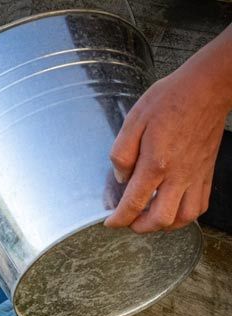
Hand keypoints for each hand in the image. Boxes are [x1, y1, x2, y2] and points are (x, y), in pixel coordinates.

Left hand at [105, 29, 231, 232]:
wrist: (208, 87)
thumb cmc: (170, 99)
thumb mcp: (133, 121)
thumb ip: (122, 153)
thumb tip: (121, 177)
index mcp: (156, 163)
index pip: (134, 203)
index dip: (119, 219)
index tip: (110, 222)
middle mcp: (178, 174)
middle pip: (161, 218)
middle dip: (141, 227)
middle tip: (129, 221)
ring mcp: (196, 174)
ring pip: (185, 217)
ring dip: (165, 225)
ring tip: (150, 218)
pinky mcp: (207, 170)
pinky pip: (201, 203)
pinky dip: (186, 214)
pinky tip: (174, 207)